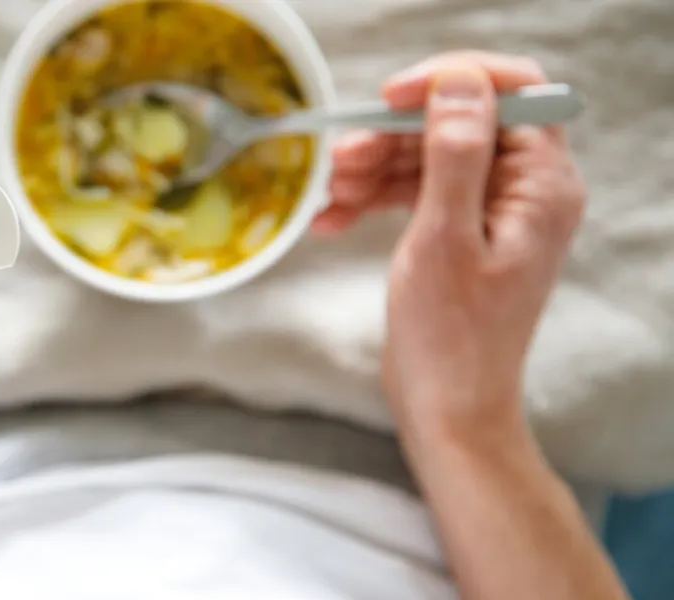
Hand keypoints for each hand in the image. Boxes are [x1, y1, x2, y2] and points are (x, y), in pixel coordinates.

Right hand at [315, 51, 585, 434]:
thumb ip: (454, 156)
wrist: (449, 408)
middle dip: (392, 138)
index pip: (509, 94)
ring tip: (328, 197)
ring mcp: (492, 211)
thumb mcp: (445, 238)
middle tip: (339, 161)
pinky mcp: (462, 231)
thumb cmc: (451, 337)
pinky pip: (416, 192)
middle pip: (456, 126)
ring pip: (428, 157)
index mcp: (542, 185)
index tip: (389, 97)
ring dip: (373, 170)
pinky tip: (332, 219)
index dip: (450, 82)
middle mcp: (525, 190)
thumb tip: (458, 84)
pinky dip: (374, 199)